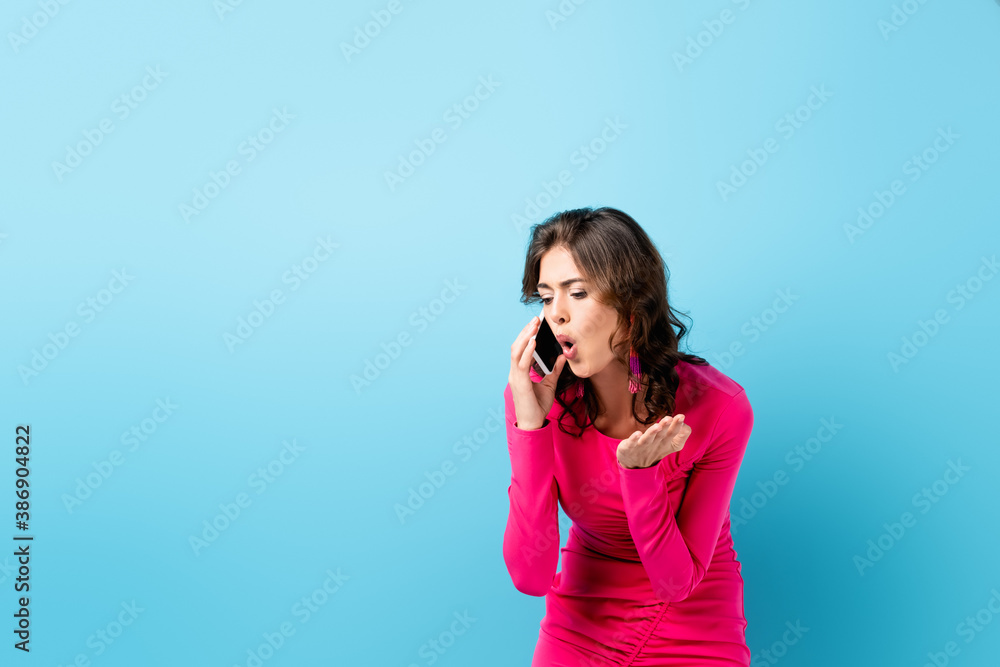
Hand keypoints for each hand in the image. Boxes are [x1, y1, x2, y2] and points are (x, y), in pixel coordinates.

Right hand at [509, 315, 567, 429]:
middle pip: (517, 346)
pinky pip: (521, 364)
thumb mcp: (549, 384)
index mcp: (519, 372)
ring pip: (517, 352)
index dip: (527, 335)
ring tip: (534, 326)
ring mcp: (515, 377)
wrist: (533, 424)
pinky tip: (534, 343)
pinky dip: (527, 352)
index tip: (535, 324)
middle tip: (536, 319)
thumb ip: (554, 370)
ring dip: (526, 337)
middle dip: (526, 332)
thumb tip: (563, 356)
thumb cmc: (538, 406)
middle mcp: (515, 373)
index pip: (521, 349)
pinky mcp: (520, 383)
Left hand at [616, 414, 690, 468]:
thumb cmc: (654, 449)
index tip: (681, 417)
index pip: (673, 434)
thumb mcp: (669, 444)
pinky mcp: (629, 448)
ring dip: (652, 433)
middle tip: (671, 418)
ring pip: (647, 439)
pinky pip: (631, 443)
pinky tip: (637, 433)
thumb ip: (680, 434)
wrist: (634, 465)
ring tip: (658, 426)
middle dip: (666, 426)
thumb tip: (685, 423)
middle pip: (661, 435)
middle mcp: (654, 445)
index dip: (677, 426)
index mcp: (665, 444)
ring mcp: (641, 447)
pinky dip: (634, 439)